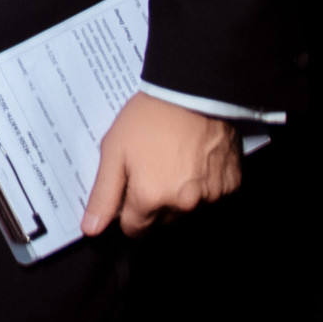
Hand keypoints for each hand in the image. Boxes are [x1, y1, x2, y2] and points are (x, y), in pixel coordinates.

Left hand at [81, 91, 240, 238]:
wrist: (193, 91)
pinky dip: (203, 187)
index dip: (127, 212)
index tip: (129, 190)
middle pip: (162, 223)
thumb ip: (103, 194)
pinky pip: (212, 198)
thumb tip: (91, 230)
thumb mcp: (114, 149)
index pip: (134, 229)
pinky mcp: (231, 186)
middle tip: (151, 171)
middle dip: (153, 206)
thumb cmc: (149, 117)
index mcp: (151, 198)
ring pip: (188, 213)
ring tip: (174, 163)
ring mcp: (211, 197)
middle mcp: (183, 206)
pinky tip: (195, 162)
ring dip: (179, 199)